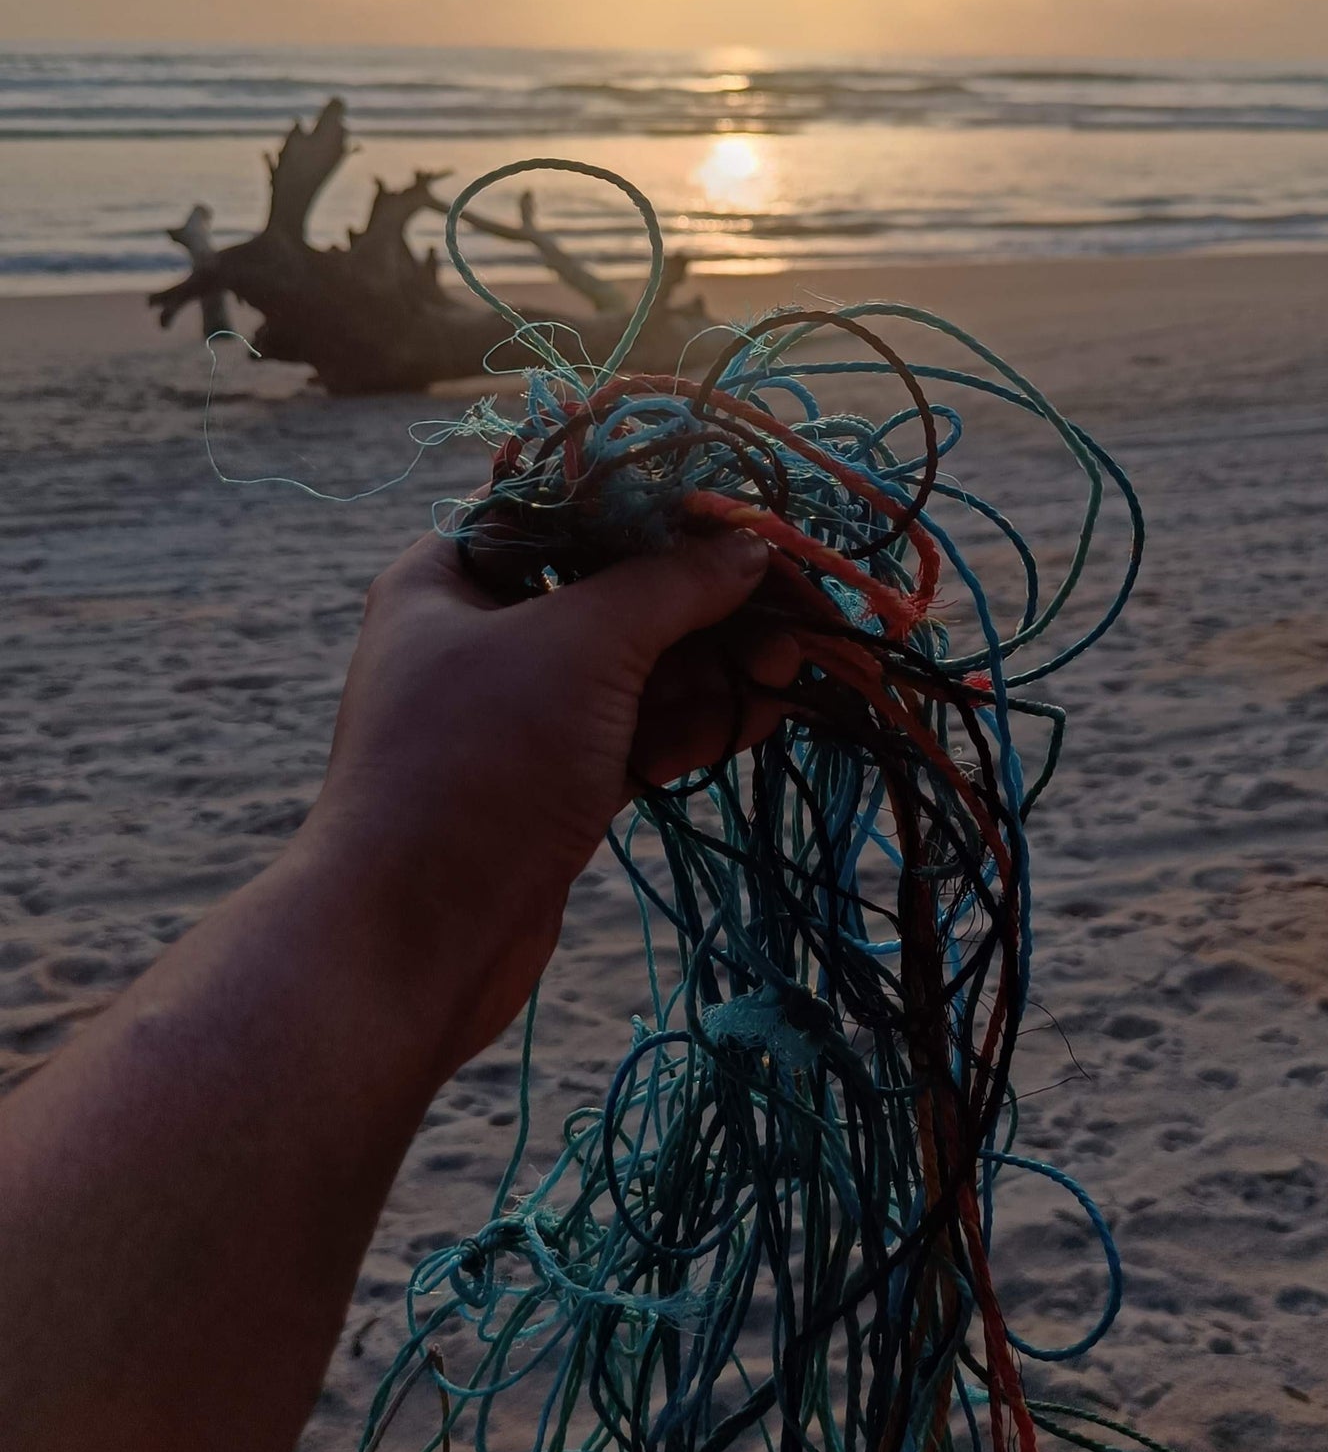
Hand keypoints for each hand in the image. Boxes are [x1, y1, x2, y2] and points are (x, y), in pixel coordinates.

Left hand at [300, 529, 798, 1065]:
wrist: (413, 941)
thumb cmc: (477, 764)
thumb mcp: (580, 646)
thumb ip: (670, 585)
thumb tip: (748, 546)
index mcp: (449, 576)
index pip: (567, 510)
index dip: (657, 513)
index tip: (742, 524)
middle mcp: (476, 637)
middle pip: (612, 594)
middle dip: (704, 608)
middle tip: (790, 620)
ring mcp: (515, 718)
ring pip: (632, 671)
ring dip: (709, 670)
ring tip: (781, 679)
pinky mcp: (550, 786)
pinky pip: (631, 733)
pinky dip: (685, 726)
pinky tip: (745, 725)